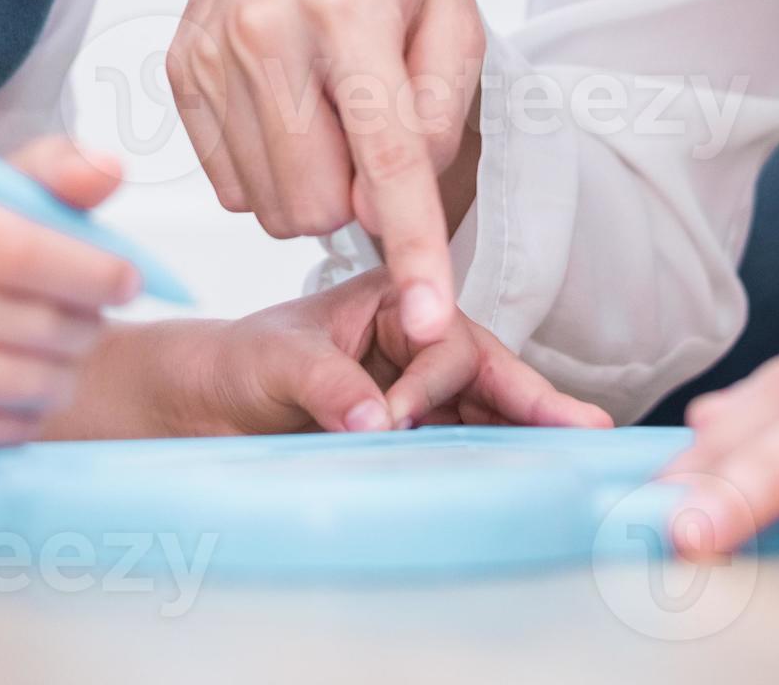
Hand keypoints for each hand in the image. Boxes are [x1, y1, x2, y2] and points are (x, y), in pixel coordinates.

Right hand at [0, 137, 142, 451]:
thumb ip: (51, 178)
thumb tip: (110, 169)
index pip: (18, 248)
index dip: (89, 268)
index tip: (129, 279)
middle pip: (30, 321)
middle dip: (86, 326)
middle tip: (94, 322)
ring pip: (23, 382)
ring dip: (65, 374)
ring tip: (62, 356)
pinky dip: (28, 415)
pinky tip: (20, 393)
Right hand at [167, 0, 485, 347]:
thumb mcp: (457, 12)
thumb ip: (436, 115)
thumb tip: (387, 208)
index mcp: (346, 5)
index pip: (386, 158)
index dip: (416, 250)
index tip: (429, 320)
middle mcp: (263, 27)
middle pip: (314, 202)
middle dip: (359, 201)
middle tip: (379, 135)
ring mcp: (209, 48)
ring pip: (268, 204)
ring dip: (316, 186)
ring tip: (334, 110)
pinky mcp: (179, 65)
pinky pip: (227, 181)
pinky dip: (270, 171)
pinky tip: (291, 109)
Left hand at [181, 269, 612, 436]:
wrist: (194, 409)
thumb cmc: (231, 363)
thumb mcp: (273, 364)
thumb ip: (325, 383)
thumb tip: (375, 419)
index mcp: (388, 300)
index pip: (441, 336)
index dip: (432, 381)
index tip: (393, 420)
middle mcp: (410, 340)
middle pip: (482, 371)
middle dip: (528, 401)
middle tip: (584, 428)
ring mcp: (412, 388)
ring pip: (480, 408)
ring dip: (517, 432)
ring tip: (574, 454)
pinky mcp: (405, 431)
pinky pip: (456, 441)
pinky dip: (486, 457)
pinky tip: (519, 477)